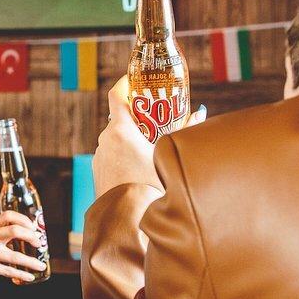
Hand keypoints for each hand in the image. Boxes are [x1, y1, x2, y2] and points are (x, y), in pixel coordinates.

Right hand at [0, 211, 47, 286]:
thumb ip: (3, 233)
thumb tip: (30, 235)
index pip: (8, 215)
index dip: (24, 220)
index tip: (34, 228)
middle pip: (14, 231)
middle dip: (31, 237)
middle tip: (39, 244)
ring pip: (14, 256)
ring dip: (31, 262)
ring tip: (41, 265)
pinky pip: (8, 271)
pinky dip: (21, 274)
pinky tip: (30, 276)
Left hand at [93, 76, 205, 195]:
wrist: (126, 219)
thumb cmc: (150, 186)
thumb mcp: (169, 156)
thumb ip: (185, 132)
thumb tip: (200, 112)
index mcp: (120, 130)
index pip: (116, 95)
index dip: (124, 83)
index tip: (134, 79)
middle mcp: (105, 139)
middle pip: (119, 119)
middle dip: (136, 116)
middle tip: (153, 117)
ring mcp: (99, 156)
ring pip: (115, 139)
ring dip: (130, 138)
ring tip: (149, 145)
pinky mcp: (98, 172)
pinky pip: (111, 155)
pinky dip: (123, 155)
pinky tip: (139, 167)